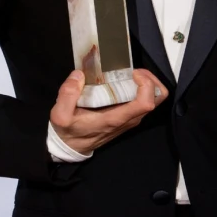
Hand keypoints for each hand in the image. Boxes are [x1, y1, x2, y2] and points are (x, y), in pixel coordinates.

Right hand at [50, 69, 168, 154]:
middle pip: (157, 99)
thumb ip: (67, 95)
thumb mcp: (60, 115)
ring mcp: (131, 119)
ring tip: (130, 74)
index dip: (146, 84)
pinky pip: (145, 101)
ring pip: (154, 100)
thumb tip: (79, 74)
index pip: (145, 103)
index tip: (132, 72)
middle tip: (133, 71)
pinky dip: (142, 88)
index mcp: (115, 119)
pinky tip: (125, 81)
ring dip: (148, 83)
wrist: (71, 145)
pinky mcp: (129, 117)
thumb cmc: (68, 130)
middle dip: (151, 80)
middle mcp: (129, 119)